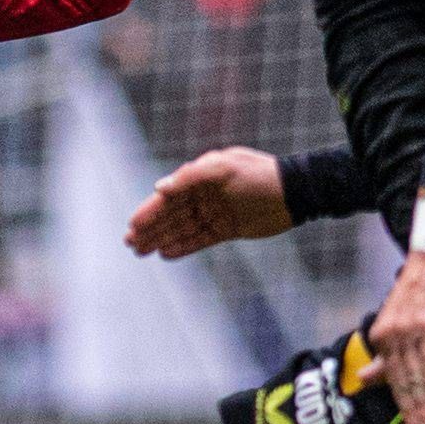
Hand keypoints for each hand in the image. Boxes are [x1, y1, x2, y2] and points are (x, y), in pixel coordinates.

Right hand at [127, 147, 293, 257]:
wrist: (294, 193)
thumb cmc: (258, 175)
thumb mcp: (223, 169)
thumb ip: (190, 176)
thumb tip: (159, 187)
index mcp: (200, 177)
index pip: (168, 197)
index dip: (149, 211)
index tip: (132, 226)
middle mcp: (204, 195)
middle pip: (171, 215)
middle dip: (150, 228)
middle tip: (130, 243)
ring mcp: (215, 212)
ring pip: (182, 228)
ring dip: (162, 238)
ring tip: (141, 252)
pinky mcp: (227, 228)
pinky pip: (199, 239)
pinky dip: (183, 247)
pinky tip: (166, 254)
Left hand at [364, 250, 424, 423]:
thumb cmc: (421, 290)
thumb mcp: (396, 322)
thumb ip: (384, 354)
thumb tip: (366, 380)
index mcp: (382, 339)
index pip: (392, 382)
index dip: (403, 409)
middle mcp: (391, 339)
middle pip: (402, 385)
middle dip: (412, 417)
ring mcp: (410, 333)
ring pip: (416, 378)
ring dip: (424, 408)